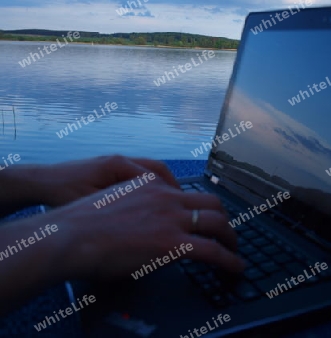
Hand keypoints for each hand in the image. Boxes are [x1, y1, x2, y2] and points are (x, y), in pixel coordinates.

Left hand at [34, 155, 178, 207]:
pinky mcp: (109, 168)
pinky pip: (137, 175)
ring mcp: (115, 162)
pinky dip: (147, 186)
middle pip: (158, 169)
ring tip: (169, 204)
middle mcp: (120, 160)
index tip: (182, 208)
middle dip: (172, 187)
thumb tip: (148, 219)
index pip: (156, 175)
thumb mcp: (94, 205)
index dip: (171, 192)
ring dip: (161, 186)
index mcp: (118, 165)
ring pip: (148, 171)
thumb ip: (122, 208)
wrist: (39, 182)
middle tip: (182, 205)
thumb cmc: (63, 194)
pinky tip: (147, 201)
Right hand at [52, 176, 244, 278]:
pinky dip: (230, 261)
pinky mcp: (172, 242)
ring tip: (235, 253)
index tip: (208, 220)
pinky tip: (235, 269)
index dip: (204, 209)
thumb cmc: (81, 224)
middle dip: (225, 221)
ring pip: (217, 223)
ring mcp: (171, 218)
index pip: (190, 193)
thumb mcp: (114, 204)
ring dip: (231, 239)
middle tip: (227, 235)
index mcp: (152, 185)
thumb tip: (145, 226)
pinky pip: (212, 251)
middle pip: (212, 204)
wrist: (69, 235)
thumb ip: (136, 209)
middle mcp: (167, 197)